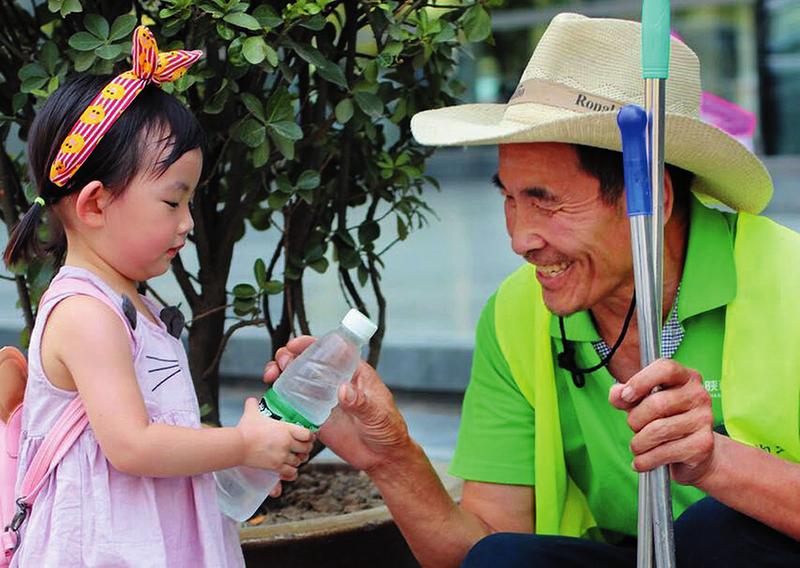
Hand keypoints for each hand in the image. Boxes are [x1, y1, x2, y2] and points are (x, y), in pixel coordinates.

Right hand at [236, 397, 313, 480]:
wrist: (238, 446)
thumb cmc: (245, 430)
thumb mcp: (252, 414)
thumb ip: (253, 405)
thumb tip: (251, 400)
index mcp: (286, 429)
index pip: (307, 434)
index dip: (310, 436)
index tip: (309, 437)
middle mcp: (287, 443)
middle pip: (306, 448)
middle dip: (306, 449)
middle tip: (303, 448)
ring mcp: (282, 456)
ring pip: (299, 461)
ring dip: (298, 460)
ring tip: (295, 458)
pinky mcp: (276, 466)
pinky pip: (291, 472)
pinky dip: (292, 472)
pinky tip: (290, 470)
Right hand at [264, 336, 413, 473]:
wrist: (383, 457)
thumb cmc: (388, 429)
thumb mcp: (377, 414)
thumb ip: (361, 402)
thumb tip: (344, 390)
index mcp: (353, 373)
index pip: (330, 351)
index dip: (310, 344)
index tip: (294, 345)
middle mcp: (335, 382)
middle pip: (308, 362)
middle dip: (289, 357)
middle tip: (279, 364)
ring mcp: (324, 399)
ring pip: (298, 380)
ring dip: (282, 374)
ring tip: (271, 376)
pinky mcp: (316, 417)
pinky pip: (295, 404)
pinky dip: (282, 399)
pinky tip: (274, 399)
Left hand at [608, 359, 716, 485]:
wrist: (693, 452)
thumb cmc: (664, 420)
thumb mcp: (641, 403)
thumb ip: (625, 395)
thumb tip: (617, 394)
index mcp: (685, 377)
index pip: (665, 368)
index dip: (641, 381)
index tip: (626, 397)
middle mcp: (699, 395)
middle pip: (657, 403)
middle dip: (635, 420)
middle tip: (633, 427)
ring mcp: (704, 420)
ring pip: (658, 430)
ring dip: (638, 443)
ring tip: (637, 446)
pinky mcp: (703, 445)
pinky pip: (665, 452)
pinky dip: (645, 460)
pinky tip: (641, 461)